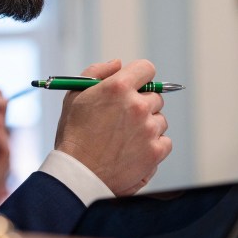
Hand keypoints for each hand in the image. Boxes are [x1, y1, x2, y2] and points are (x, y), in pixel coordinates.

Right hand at [54, 59, 171, 194]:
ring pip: (159, 120)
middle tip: (122, 119)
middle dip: (141, 104)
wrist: (77, 174)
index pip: (146, 69)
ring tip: (124, 139)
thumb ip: (97, 72)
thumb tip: (118, 64)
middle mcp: (138, 105)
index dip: (139, 77)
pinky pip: (164, 141)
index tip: (135, 86)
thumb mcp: (75, 95)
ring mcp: (149, 129)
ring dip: (147, 126)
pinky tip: (133, 150)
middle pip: (155, 96)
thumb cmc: (73, 135)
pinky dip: (153, 146)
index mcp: (118, 87)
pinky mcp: (156, 151)